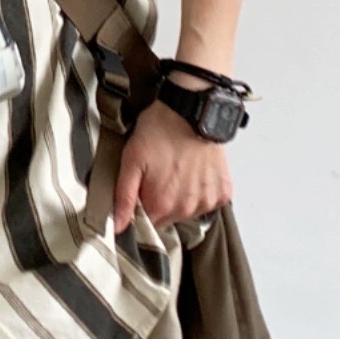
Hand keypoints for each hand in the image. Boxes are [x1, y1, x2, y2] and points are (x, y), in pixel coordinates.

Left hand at [112, 95, 232, 234]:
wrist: (190, 112)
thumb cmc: (160, 131)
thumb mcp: (131, 161)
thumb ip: (123, 197)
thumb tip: (116, 226)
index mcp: (161, 205)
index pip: (146, 223)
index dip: (140, 206)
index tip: (141, 189)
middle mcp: (187, 208)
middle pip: (166, 218)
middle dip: (159, 200)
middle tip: (157, 174)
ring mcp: (207, 201)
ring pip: (186, 211)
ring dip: (180, 196)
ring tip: (176, 170)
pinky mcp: (223, 192)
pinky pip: (207, 202)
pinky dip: (200, 190)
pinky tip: (193, 172)